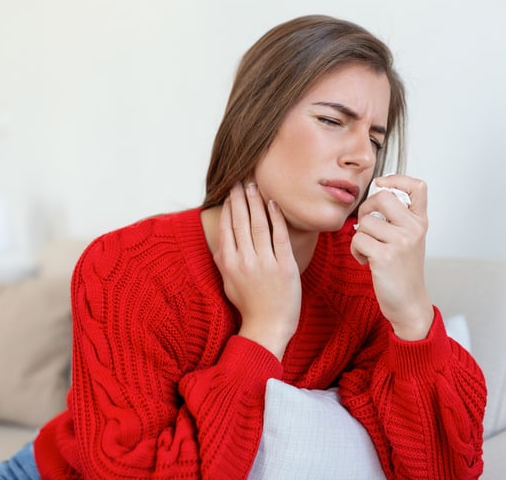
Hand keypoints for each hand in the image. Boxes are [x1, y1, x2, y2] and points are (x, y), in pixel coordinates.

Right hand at [213, 182, 300, 359]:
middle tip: (241, 179)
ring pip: (259, 225)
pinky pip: (280, 236)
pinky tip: (273, 203)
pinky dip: (276, 218)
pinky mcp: (285, 266)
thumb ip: (223, 260)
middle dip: (240, 197)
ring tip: (254, 186)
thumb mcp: (228, 282)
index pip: (227, 227)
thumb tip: (220, 240)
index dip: (229, 206)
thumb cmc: (249, 305)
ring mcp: (265, 263)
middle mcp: (245, 260)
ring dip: (256, 202)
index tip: (230, 190)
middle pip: (241, 221)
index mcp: (229, 263)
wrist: (268, 326)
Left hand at [351, 174, 434, 339]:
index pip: (418, 186)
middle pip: (382, 196)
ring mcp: (401, 242)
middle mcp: (414, 228)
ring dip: (359, 236)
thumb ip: (399, 218)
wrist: (409, 303)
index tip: (383, 185)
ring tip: (368, 250)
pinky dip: (355, 250)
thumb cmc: (403, 271)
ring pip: (365, 221)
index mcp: (421, 221)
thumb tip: (375, 193)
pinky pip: (357, 239)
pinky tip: (365, 261)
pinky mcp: (385, 256)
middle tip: (367, 225)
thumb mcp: (409, 239)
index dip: (397, 179)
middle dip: (366, 208)